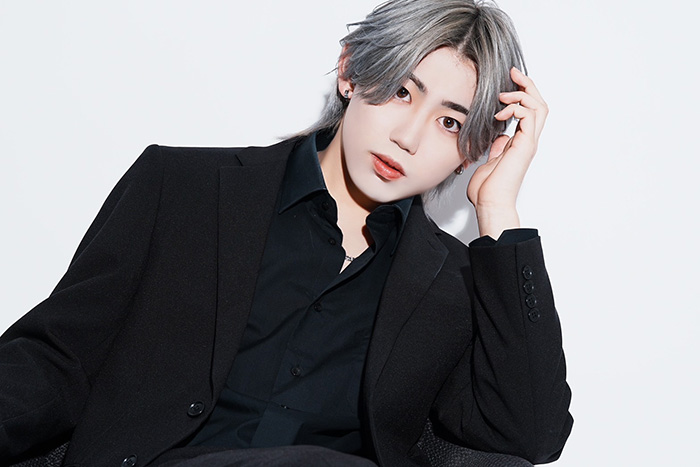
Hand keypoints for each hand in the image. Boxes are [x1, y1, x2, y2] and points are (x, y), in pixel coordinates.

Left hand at [466, 67, 548, 238]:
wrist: (490, 203)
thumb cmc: (487, 189)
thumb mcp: (490, 160)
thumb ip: (497, 146)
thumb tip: (499, 136)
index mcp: (521, 143)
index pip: (530, 111)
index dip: (523, 93)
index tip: (509, 80)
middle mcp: (528, 141)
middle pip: (540, 104)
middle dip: (528, 85)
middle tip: (513, 73)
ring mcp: (528, 143)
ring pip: (539, 107)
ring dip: (522, 95)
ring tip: (503, 95)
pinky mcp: (525, 146)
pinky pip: (530, 116)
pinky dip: (517, 107)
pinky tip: (501, 112)